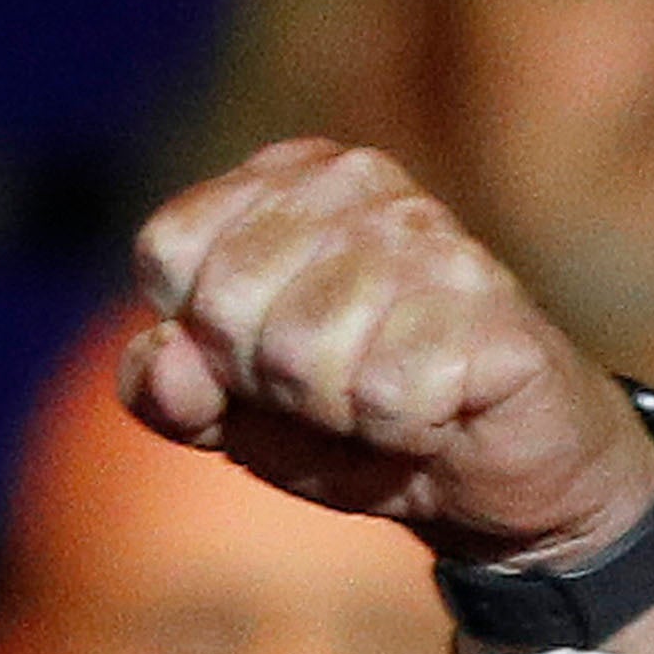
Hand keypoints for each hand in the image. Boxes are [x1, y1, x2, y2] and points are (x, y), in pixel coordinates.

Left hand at [124, 139, 653, 594]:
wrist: (490, 474)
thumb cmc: (350, 422)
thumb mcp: (232, 413)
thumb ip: (166, 390)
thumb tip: (163, 358)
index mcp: (284, 179)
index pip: (170, 248)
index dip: (199, 338)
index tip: (258, 362)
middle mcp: (359, 182)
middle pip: (229, 301)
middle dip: (265, 381)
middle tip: (331, 391)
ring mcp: (429, 234)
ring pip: (302, 351)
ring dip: (335, 411)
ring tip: (383, 401)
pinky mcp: (488, 300)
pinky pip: (386, 392)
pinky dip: (398, 430)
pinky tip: (436, 409)